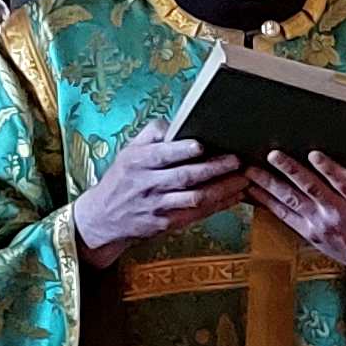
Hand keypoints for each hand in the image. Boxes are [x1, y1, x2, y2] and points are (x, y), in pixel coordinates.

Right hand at [72, 132, 249, 264]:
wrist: (102, 218)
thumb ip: (153, 133)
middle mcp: (147, 184)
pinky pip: (196, 215)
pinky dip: (218, 206)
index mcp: (137, 161)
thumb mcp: (129, 150)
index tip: (202, 145)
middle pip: (184, 177)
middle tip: (237, 160)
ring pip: (194, 198)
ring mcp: (157, 207)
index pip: (161, 154)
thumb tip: (179, 121)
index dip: (182, 150)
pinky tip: (234, 196)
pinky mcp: (165, 224)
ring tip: (243, 178)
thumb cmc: (122, 178)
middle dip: (213, 168)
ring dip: (222, 189)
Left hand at [248, 140, 345, 284]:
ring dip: (269, 185)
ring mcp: (321, 223)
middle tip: (272, 154)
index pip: (342, 180)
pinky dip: (266, 203)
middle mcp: (338, 211)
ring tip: (250, 170)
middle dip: (290, 171)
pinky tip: (251, 191)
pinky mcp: (309, 232)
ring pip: (291, 201)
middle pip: (311, 188)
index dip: (327, 167)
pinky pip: (283, 216)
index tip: (313, 154)